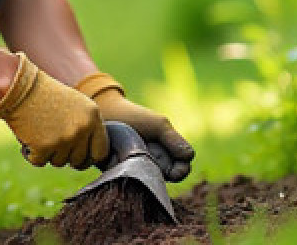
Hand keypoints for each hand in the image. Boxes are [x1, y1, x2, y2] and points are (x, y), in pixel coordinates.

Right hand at [0, 53, 108, 168]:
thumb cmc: (47, 95)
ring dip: (49, 153)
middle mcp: (82, 129)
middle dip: (66, 156)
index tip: (79, 157)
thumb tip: (92, 156)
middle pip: (79, 160)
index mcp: (93, 117)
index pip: (100, 152)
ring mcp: (64, 139)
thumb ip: (87, 127)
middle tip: (54, 143)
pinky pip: (40, 162)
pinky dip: (32, 154)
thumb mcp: (76, 104)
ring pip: (59, 162)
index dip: (89, 157)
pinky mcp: (45, 147)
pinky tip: (29, 137)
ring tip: (40, 133)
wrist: (21, 88)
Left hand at [76, 72, 194, 180]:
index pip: (182, 170)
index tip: (172, 164)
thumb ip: (174, 140)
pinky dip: (129, 174)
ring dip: (145, 172)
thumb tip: (189, 157)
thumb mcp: (158, 125)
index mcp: (168, 153)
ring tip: (134, 156)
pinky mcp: (121, 175)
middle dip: (162, 171)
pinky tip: (121, 161)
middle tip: (149, 156)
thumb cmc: (135, 118)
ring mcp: (139, 171)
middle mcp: (155, 165)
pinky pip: (131, 183)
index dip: (181, 170)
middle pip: (168, 179)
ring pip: (150, 183)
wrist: (106, 114)